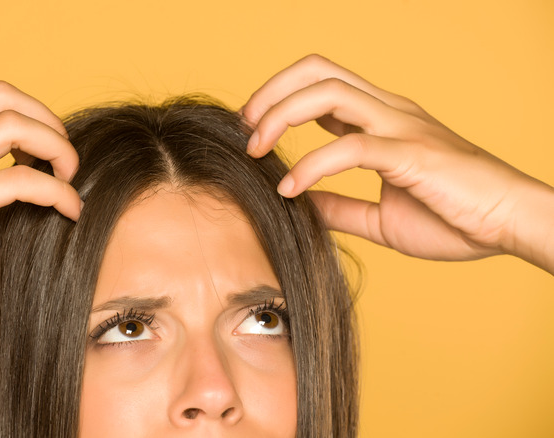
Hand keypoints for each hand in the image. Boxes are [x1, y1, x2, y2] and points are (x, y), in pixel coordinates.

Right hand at [0, 80, 81, 322]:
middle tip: (64, 161)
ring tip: (70, 181)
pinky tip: (70, 212)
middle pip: (3, 97)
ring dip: (57, 147)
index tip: (45, 154)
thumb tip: (9, 219)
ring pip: (12, 126)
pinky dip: (55, 191)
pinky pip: (17, 181)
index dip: (29, 117)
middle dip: (48, 121)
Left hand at [241, 54, 553, 269]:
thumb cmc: (456, 218)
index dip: (280, 97)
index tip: (254, 129)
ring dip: (281, 116)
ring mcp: (401, 127)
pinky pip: (351, 147)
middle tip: (245, 129)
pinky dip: (311, 166)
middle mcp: (389, 112)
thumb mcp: (381, 217)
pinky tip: (290, 190)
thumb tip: (300, 206)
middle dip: (272, 92)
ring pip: (329, 93)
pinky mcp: (411, 154)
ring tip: (257, 150)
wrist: (512, 225)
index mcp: (383, 120)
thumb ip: (340, 208)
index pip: (322, 84)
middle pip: (318, 71)